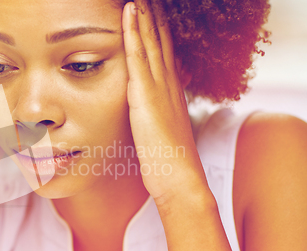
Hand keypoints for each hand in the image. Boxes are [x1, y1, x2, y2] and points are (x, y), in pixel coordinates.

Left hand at [122, 1, 209, 203]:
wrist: (178, 177)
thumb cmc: (168, 160)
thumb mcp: (163, 130)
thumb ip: (158, 113)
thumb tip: (150, 108)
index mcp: (171, 92)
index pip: (164, 53)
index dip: (158, 31)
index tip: (152, 13)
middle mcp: (168, 84)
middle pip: (160, 41)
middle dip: (153, 18)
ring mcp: (159, 88)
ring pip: (150, 42)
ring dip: (145, 17)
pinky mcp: (146, 95)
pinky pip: (138, 56)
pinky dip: (134, 33)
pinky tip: (131, 13)